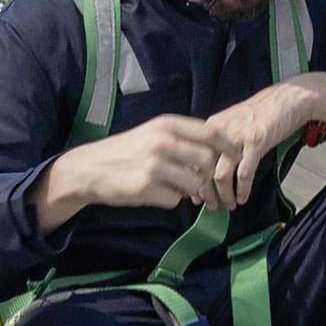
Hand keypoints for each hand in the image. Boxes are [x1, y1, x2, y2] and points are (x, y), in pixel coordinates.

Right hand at [33, 113, 224, 229]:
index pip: (210, 132)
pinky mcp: (145, 188)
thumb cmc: (125, 151)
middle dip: (212, 177)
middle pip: (207, 161)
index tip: (237, 156)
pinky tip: (156, 194)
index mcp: (166, 125)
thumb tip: (213, 154)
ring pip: (194, 184)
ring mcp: (154, 166)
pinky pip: (174, 200)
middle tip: (208, 186)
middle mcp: (162, 142)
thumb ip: (181, 139)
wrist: (89, 169)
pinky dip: (171, 200)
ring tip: (179, 191)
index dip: (228, 145)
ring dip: (192, 192)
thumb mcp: (152, 133)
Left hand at [204, 73, 325, 206]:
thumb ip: (216, 146)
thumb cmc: (259, 115)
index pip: (191, 160)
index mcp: (209, 129)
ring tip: (229, 205)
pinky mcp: (256, 141)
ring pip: (221, 175)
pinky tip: (243, 197)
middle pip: (203, 170)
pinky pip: (245, 173)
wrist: (286, 99)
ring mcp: (237, 137)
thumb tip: (203, 171)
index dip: (191, 181)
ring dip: (224, 195)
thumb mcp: (230, 126)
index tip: (194, 197)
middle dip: (206, 193)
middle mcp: (219, 133)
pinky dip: (243, 189)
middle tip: (211, 206)